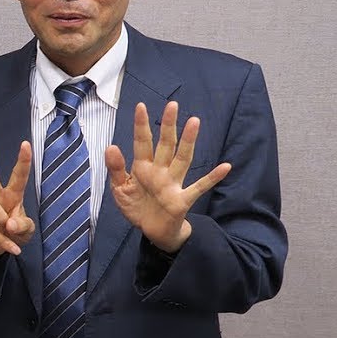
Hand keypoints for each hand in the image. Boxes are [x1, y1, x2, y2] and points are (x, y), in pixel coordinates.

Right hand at [0, 141, 34, 261]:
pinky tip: (14, 249)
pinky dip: (4, 241)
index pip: (18, 176)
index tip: (25, 144)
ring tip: (9, 230)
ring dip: (2, 219)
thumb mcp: (27, 230)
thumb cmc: (14, 232)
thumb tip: (10, 223)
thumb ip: (23, 225)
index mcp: (12, 195)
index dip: (23, 161)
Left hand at [106, 102, 229, 252]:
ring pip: (182, 159)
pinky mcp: (182, 200)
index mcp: (143, 167)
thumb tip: (111, 146)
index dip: (141, 125)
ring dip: (188, 142)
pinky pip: (199, 187)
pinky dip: (212, 178)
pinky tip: (225, 167)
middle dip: (168, 126)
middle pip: (165, 144)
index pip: (142, 142)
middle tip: (172, 105)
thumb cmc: (137, 207)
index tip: (141, 106)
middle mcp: (160, 171)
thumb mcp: (119, 188)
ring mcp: (173, 184)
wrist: (152, 231)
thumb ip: (115, 169)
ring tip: (194, 122)